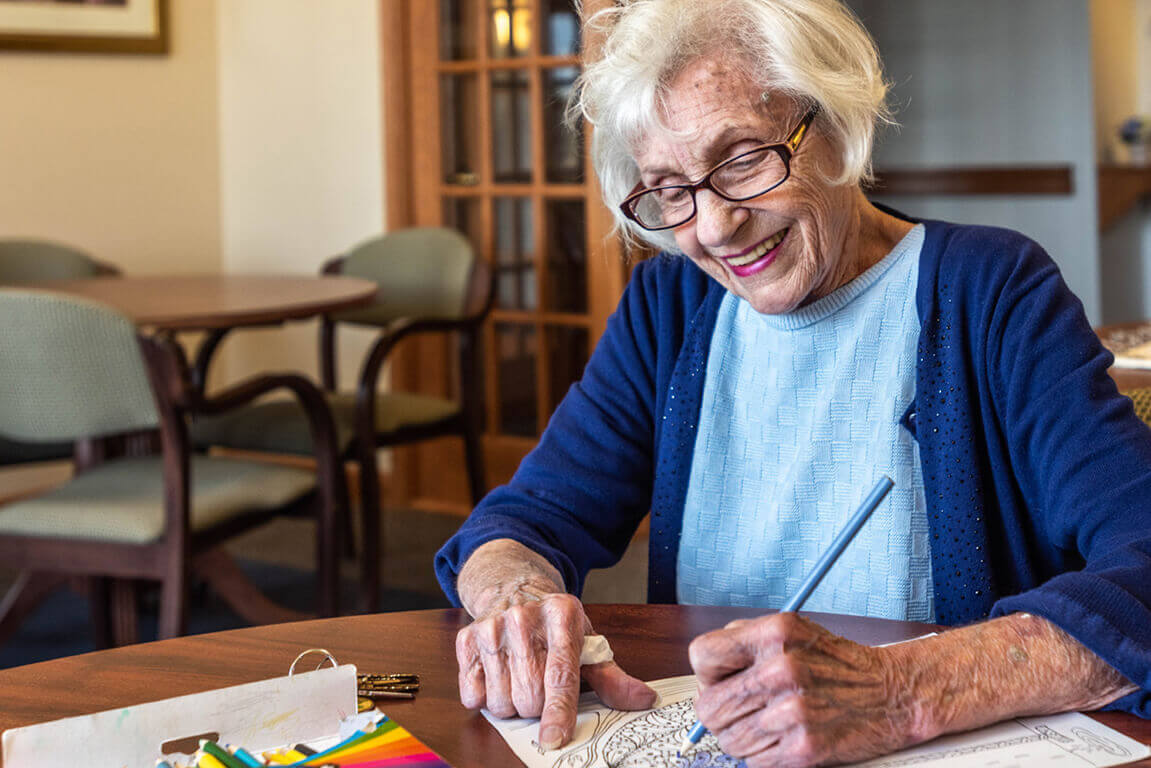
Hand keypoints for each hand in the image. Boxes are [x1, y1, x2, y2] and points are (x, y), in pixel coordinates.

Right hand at [455, 591, 656, 749]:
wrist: (513, 589)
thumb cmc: (555, 626)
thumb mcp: (587, 644)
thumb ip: (613, 678)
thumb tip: (645, 699)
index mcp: (562, 615)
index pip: (560, 674)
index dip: (558, 711)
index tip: (555, 737)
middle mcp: (523, 617)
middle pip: (530, 696)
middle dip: (538, 706)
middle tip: (540, 684)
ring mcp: (491, 627)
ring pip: (501, 702)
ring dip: (512, 704)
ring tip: (519, 677)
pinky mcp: (465, 639)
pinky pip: (472, 696)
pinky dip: (485, 697)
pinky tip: (496, 674)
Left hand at [689, 613, 912, 767]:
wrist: (894, 693)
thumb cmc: (837, 663)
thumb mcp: (792, 631)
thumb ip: (745, 644)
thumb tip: (705, 675)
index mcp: (773, 634)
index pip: (702, 656)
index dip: (707, 674)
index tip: (720, 681)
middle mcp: (780, 670)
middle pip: (708, 707)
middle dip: (719, 713)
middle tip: (742, 710)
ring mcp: (792, 712)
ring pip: (728, 740)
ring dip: (743, 737)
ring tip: (770, 723)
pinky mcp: (804, 748)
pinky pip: (754, 762)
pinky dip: (764, 756)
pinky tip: (785, 738)